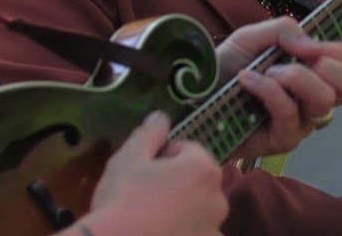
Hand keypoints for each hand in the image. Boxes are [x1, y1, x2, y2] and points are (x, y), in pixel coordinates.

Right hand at [80, 111, 226, 235]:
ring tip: (151, 217)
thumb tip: (161, 117)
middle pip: (197, 180)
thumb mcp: (128, 158)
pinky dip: (184, 231)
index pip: (188, 150)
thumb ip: (149, 133)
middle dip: (176, 182)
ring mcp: (215, 228)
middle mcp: (218, 198)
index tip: (143, 171)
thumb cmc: (123, 201)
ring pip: (198, 209)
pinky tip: (160, 232)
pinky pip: (197, 232)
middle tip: (145, 194)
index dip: (163, 157)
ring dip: (182, 208)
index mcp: (204, 169)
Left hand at [217, 17, 341, 160]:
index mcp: (314, 72)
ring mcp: (301, 122)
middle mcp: (314, 98)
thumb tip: (312, 46)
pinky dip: (267, 89)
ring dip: (295, 76)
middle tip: (301, 59)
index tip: (314, 47)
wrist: (192, 98)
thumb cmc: (225, 68)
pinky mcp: (283, 140)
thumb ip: (284, 30)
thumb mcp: (252, 37)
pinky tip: (246, 80)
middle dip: (329, 66)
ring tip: (267, 71)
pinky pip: (289, 112)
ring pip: (323, 100)